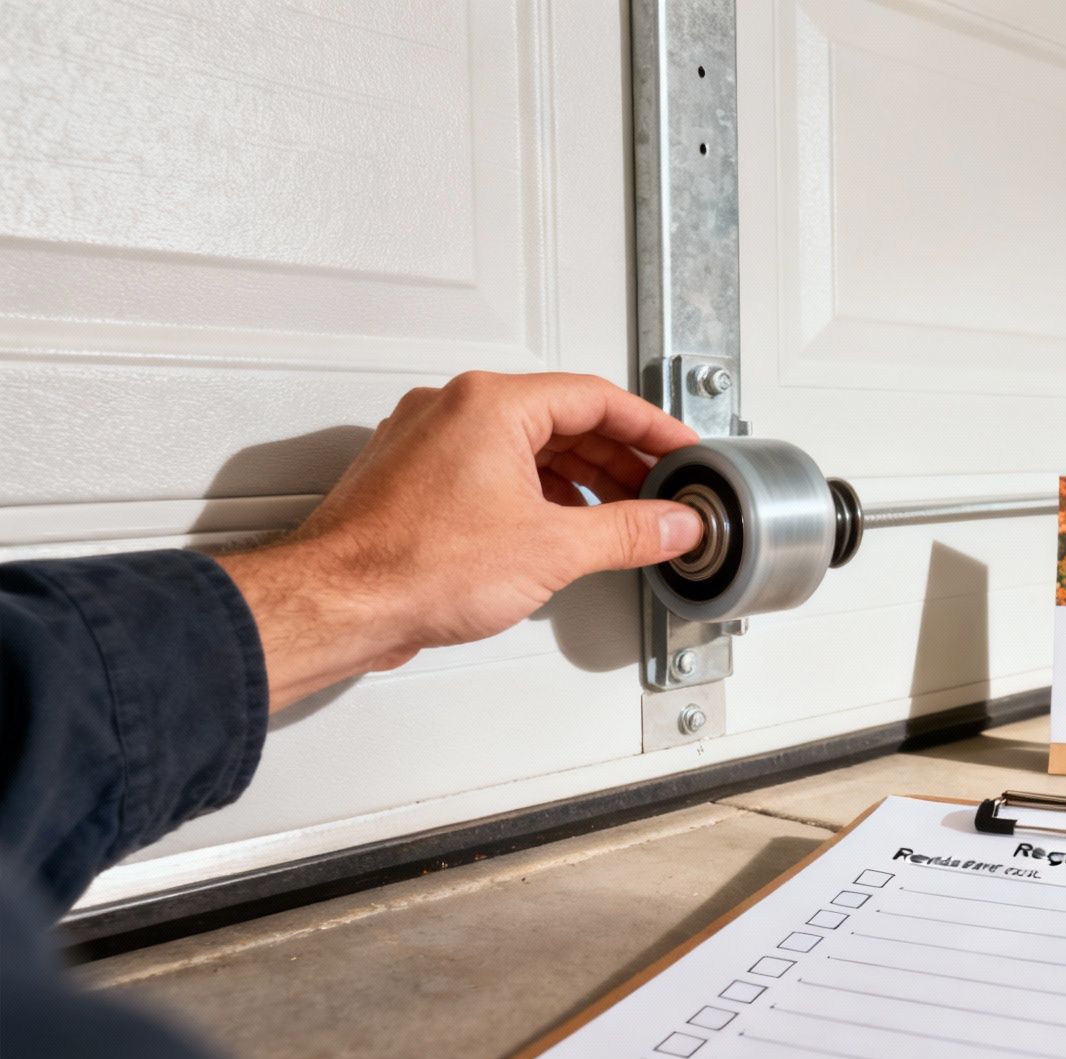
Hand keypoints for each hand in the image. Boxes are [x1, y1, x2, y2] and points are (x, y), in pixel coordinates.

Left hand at [216, 371, 701, 709]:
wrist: (334, 604)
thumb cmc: (412, 565)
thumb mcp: (552, 549)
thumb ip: (627, 532)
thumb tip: (670, 524)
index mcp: (491, 405)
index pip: (596, 398)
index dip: (651, 426)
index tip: (680, 449)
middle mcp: (454, 411)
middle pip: (562, 420)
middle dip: (619, 459)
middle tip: (660, 490)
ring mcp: (428, 443)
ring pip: (525, 447)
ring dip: (579, 479)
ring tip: (619, 516)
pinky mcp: (413, 480)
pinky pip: (493, 471)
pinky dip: (537, 494)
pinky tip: (559, 530)